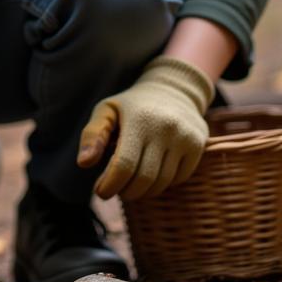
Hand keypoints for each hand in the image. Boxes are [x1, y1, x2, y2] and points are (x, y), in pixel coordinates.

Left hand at [76, 55, 213, 200]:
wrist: (173, 90)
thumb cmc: (132, 105)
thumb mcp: (107, 111)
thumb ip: (93, 135)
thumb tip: (83, 163)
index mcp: (139, 119)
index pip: (124, 165)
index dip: (110, 184)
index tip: (100, 192)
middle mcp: (165, 128)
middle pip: (143, 178)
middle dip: (125, 192)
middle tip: (115, 190)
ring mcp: (185, 138)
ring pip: (161, 182)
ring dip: (142, 192)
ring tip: (130, 185)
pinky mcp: (198, 146)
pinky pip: (178, 179)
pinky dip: (161, 184)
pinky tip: (151, 175)